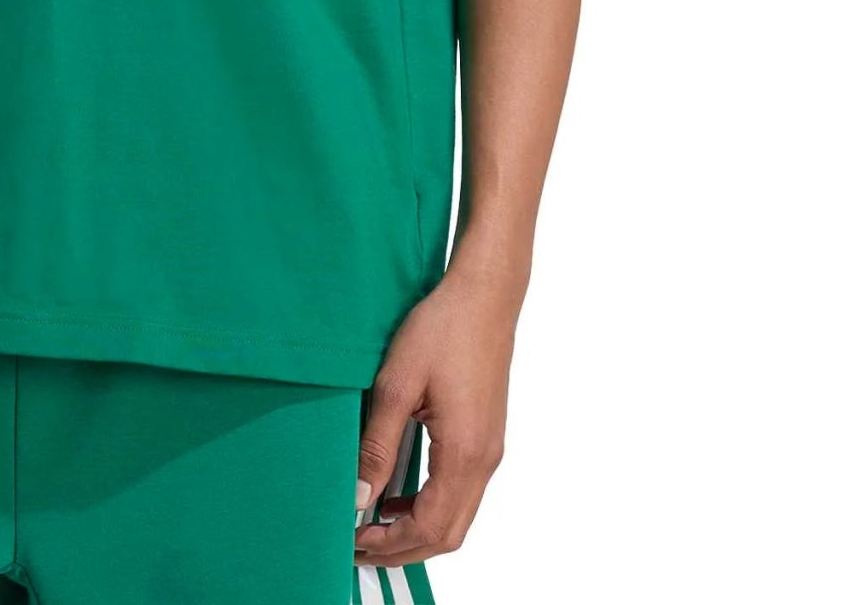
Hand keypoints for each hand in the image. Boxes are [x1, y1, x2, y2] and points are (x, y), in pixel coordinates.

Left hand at [354, 262, 518, 569]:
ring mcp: (490, 451)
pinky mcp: (486, 438)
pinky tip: (399, 494)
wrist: (483, 297)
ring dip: (417, 529)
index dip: (392, 542)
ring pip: (457, 517)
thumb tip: (359, 496)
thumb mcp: (397, 384)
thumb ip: (377, 444)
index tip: (354, 540)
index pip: (430, 526)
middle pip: (448, 534)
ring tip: (374, 523)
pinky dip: (431, 507)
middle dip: (404, 548)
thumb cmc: (442, 329)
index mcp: (464, 452)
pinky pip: (461, 492)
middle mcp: (484, 461)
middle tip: (360, 542)